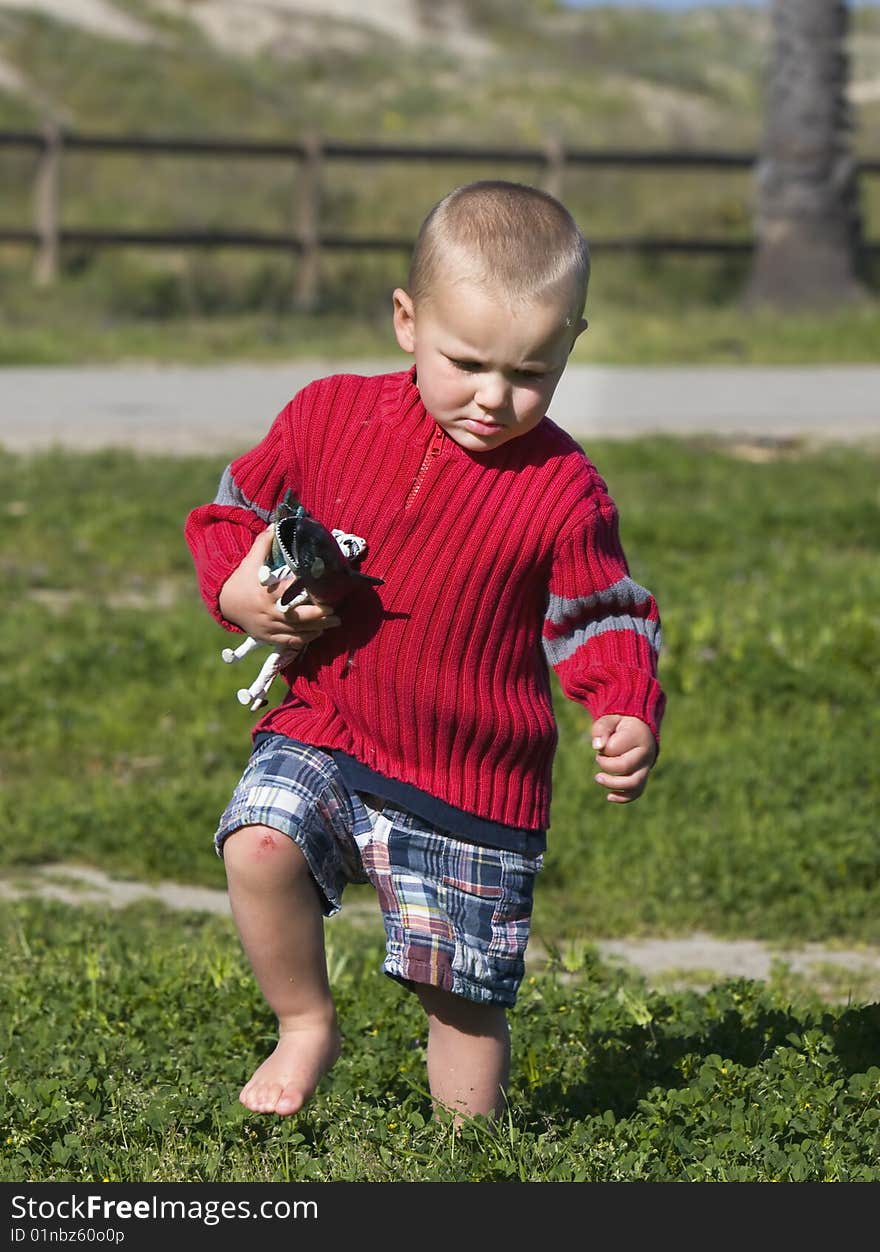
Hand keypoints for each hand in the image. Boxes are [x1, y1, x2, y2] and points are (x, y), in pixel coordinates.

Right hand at [218, 526, 340, 652]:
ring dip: (317, 629)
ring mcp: (269, 627)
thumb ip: (263, 544)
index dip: (309, 595)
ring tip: (333, 623)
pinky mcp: (268, 637)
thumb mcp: (250, 561)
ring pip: (298, 632)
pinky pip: (290, 642)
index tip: (326, 592)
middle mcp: (269, 612)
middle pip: (299, 618)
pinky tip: (317, 633)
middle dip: (320, 616)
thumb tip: (276, 525)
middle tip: (336, 613)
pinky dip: (305, 639)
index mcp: (267, 593)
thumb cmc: (242, 580)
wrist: (224, 603)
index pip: (291, 594)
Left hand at [590, 714, 656, 803]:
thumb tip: (597, 746)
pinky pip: (637, 792)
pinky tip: (609, 797)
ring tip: (598, 778)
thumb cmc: (619, 725)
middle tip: (598, 757)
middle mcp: (646, 753)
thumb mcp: (608, 720)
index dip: (603, 749)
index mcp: (638, 736)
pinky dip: (623, 797)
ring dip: (613, 784)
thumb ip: (601, 729)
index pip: (615, 748)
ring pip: (634, 783)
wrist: (639, 730)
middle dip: (605, 765)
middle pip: (625, 766)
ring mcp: (646, 767)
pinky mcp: (643, 777)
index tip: (602, 743)